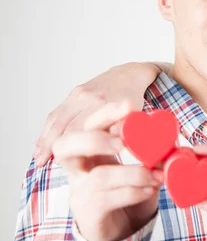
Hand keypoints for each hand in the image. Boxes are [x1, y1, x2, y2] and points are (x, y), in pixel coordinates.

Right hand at [35, 62, 162, 165]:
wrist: (128, 76)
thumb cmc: (133, 101)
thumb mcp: (134, 116)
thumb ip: (126, 131)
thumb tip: (118, 149)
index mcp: (105, 104)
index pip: (82, 128)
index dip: (70, 148)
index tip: (63, 163)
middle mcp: (89, 98)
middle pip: (65, 125)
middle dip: (52, 146)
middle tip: (43, 164)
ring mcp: (78, 94)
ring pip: (56, 119)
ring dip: (45, 139)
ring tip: (38, 158)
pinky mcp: (73, 93)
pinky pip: (56, 113)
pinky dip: (47, 129)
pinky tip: (41, 143)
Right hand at [52, 100, 161, 240]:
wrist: (120, 229)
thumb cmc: (127, 189)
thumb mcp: (139, 164)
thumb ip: (149, 149)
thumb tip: (170, 133)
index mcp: (89, 149)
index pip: (87, 124)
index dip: (104, 113)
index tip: (129, 105)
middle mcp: (78, 168)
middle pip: (65, 146)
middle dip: (94, 139)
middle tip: (123, 141)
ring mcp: (80, 191)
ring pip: (97, 176)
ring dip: (133, 173)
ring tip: (158, 175)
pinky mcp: (90, 212)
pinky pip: (106, 199)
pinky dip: (133, 192)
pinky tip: (151, 190)